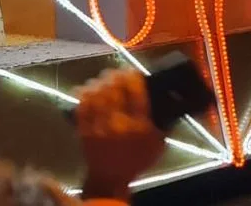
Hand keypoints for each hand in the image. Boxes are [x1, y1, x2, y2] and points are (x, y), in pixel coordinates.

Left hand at [75, 69, 165, 200]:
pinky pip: (82, 103)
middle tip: (118, 72)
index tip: (134, 71)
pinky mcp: (83, 126)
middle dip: (116, 75)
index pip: (136, 93)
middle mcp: (118, 123)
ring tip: (105, 78)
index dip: (134, 77)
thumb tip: (168, 98)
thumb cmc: (136, 159)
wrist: (110, 177)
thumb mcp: (157, 144)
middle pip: (114, 88)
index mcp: (139, 126)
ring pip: (97, 92)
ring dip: (100, 81)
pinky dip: (84, 91)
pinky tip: (89, 87)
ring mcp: (98, 124)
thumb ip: (163, 123)